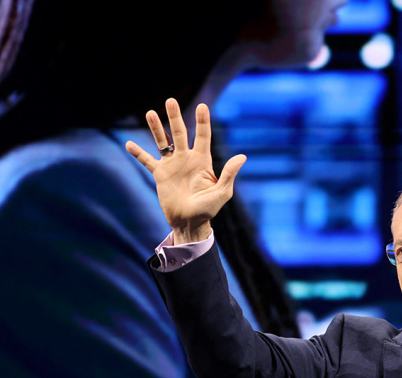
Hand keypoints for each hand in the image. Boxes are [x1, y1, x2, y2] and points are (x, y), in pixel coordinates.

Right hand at [125, 98, 245, 243]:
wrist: (190, 222)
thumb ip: (229, 174)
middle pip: (180, 133)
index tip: (202, 106)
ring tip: (150, 113)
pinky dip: (138, 153)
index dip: (202, 121)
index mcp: (203, 161)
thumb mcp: (222, 192)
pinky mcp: (160, 174)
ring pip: (163, 142)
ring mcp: (172, 165)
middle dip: (175, 117)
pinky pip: (147, 161)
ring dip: (157, 128)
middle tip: (171, 100)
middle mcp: (187, 159)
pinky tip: (129, 144)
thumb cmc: (208, 209)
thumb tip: (242, 157)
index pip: (203, 136)